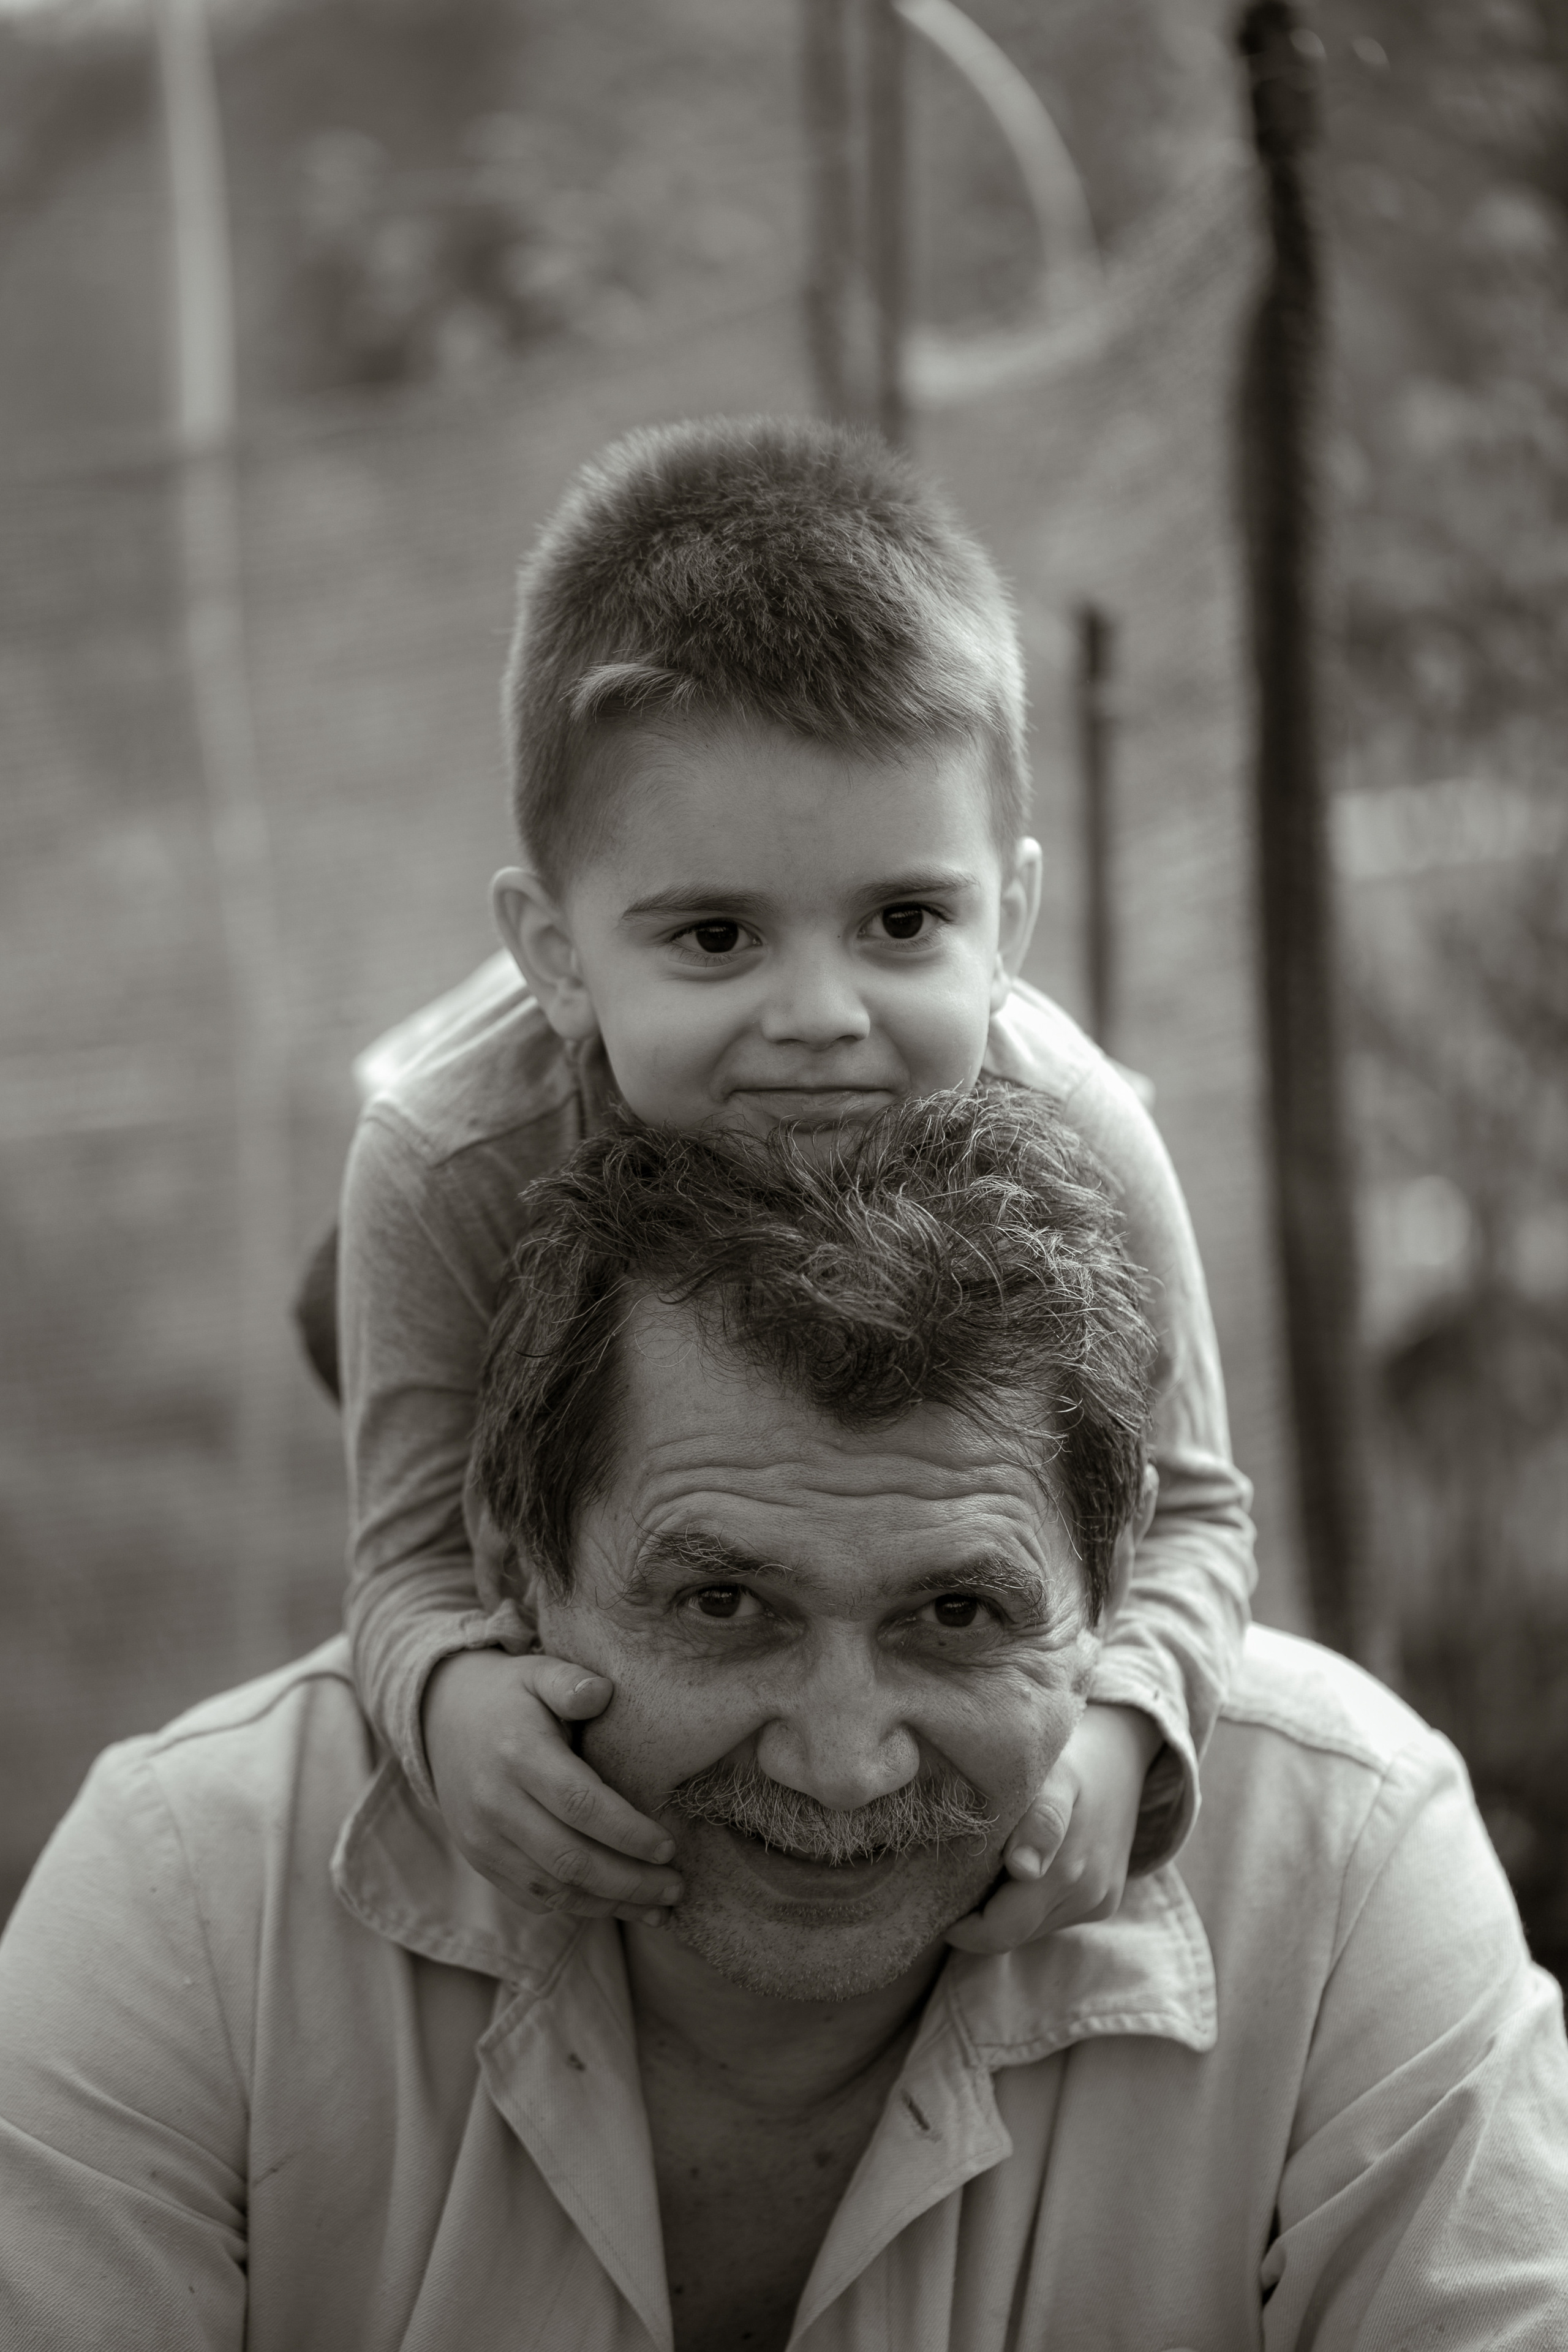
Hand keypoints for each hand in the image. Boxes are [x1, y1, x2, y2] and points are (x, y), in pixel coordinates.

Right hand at [422, 1648, 682, 1924]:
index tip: (669, 1847)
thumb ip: (571, 1682)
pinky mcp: (480, 1860)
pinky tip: (616, 1904)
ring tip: (659, 1908)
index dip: (627, 1832)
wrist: (441, 1720)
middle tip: (676, 1887)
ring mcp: (483, 1839)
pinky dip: (578, 1907)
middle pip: (570, 1859)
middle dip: (630, 1882)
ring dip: (610, 1905)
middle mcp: (496, 1804)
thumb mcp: (538, 1672)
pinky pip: (532, 1897)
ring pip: (553, 1889)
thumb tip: (603, 1692)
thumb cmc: (508, 1696)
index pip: (579, 1805)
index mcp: (518, 1754)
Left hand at [945, 1703, 1161, 1955]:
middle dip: (978, 1916)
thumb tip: (1023, 1869)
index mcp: (1068, 1871)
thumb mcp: (1054, 1775)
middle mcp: (1088, 1896)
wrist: (1121, 1753)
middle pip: (1014, 1934)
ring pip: (1031, 1929)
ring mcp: (1098, 1902)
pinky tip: (1017, 1865)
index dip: (962, 1927)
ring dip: (1003, 1907)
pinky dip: (1027, 1901)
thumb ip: (1040, 1820)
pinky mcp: (1104, 1902)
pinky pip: (1052, 1917)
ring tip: (987, 1862)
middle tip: (952, 1874)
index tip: (936, 1893)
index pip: (1000, 1932)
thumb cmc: (1071, 1758)